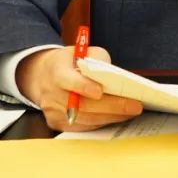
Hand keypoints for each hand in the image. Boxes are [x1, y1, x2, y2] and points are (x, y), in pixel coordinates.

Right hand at [15, 45, 143, 131]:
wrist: (43, 76)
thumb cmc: (69, 62)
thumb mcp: (82, 51)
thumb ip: (98, 59)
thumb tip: (115, 76)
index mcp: (56, 71)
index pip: (68, 80)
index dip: (83, 87)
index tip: (100, 91)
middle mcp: (51, 94)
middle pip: (82, 105)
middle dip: (111, 106)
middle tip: (134, 106)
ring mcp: (53, 111)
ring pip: (84, 119)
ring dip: (111, 117)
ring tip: (131, 112)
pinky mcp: (57, 123)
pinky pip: (82, 126)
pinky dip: (102, 122)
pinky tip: (117, 117)